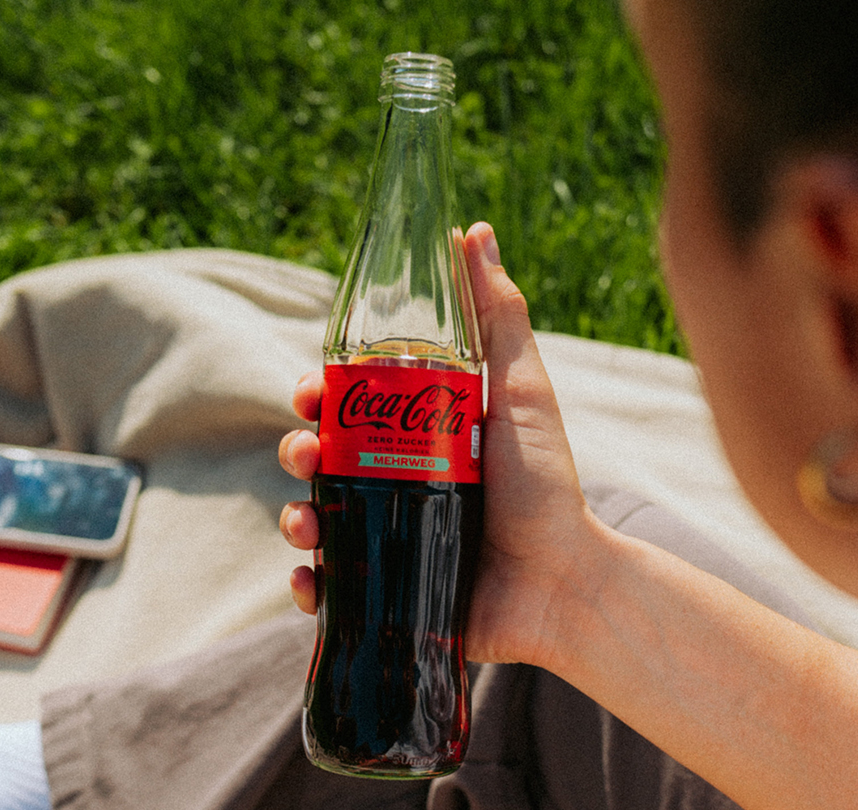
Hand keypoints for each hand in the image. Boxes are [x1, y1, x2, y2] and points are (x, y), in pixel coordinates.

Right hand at [277, 221, 601, 668]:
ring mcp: (388, 537)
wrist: (563, 581)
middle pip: (323, 459)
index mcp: (416, 436)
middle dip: (298, 452)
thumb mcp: (520, 391)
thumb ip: (498, 315)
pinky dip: (307, 583)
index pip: (349, 406)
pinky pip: (330, 585)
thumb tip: (472, 232)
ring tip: (304, 523)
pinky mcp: (387, 590)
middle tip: (308, 455)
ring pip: (316, 518)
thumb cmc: (546, 484)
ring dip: (294, 516)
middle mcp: (396, 483)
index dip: (318, 396)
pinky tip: (307, 578)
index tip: (310, 393)